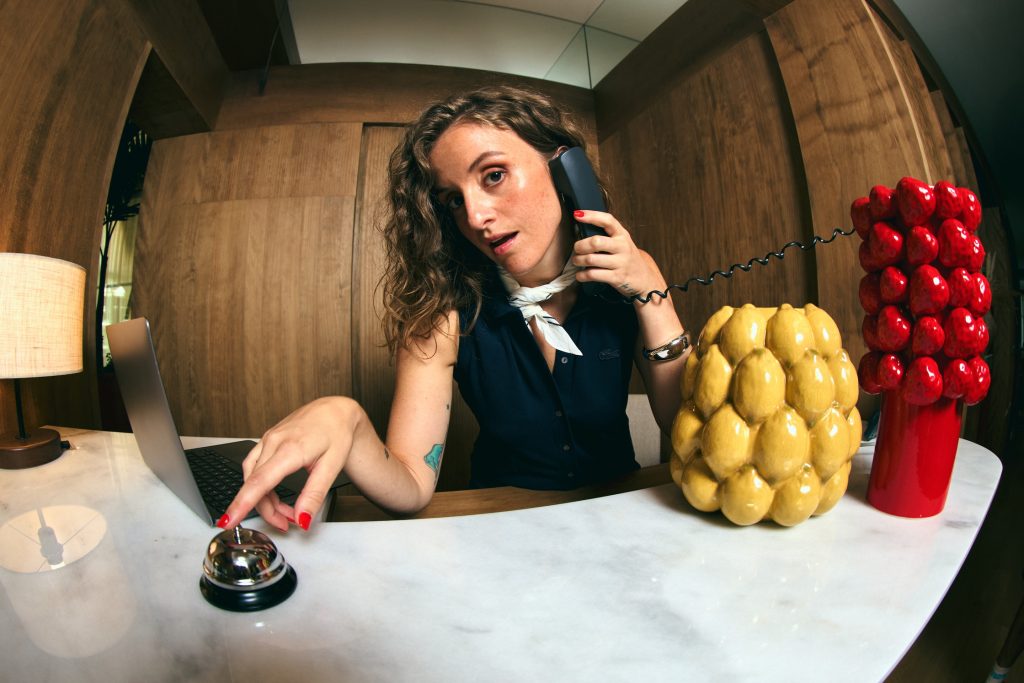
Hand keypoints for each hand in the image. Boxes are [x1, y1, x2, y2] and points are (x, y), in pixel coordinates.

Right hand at [220, 396, 361, 531]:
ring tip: (285, 512)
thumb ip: (314, 496)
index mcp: (290, 448)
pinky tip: (274, 494)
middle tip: (286, 524)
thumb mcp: (332, 467)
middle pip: (255, 485)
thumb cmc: (336, 433)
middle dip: (267, 511)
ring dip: (264, 500)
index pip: (260, 482)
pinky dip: (260, 485)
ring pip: (252, 477)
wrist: (335, 410)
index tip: (229, 521)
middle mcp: (274, 442)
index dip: (242, 504)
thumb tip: (302, 520)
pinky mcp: (267, 440)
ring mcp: (268, 439)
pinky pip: (255, 467)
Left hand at [571, 210, 665, 297]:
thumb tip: (580, 228)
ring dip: (579, 260)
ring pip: (591, 259)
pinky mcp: (617, 278)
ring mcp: (620, 263)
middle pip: (596, 242)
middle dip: (580, 245)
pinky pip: (593, 275)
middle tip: (577, 249)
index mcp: (622, 235)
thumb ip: (606, 235)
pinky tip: (580, 275)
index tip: (578, 214)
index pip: (608, 221)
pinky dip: (582, 275)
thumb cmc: (626, 258)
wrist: (644, 279)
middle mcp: (622, 247)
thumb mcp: (621, 242)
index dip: (592, 216)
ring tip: (577, 261)